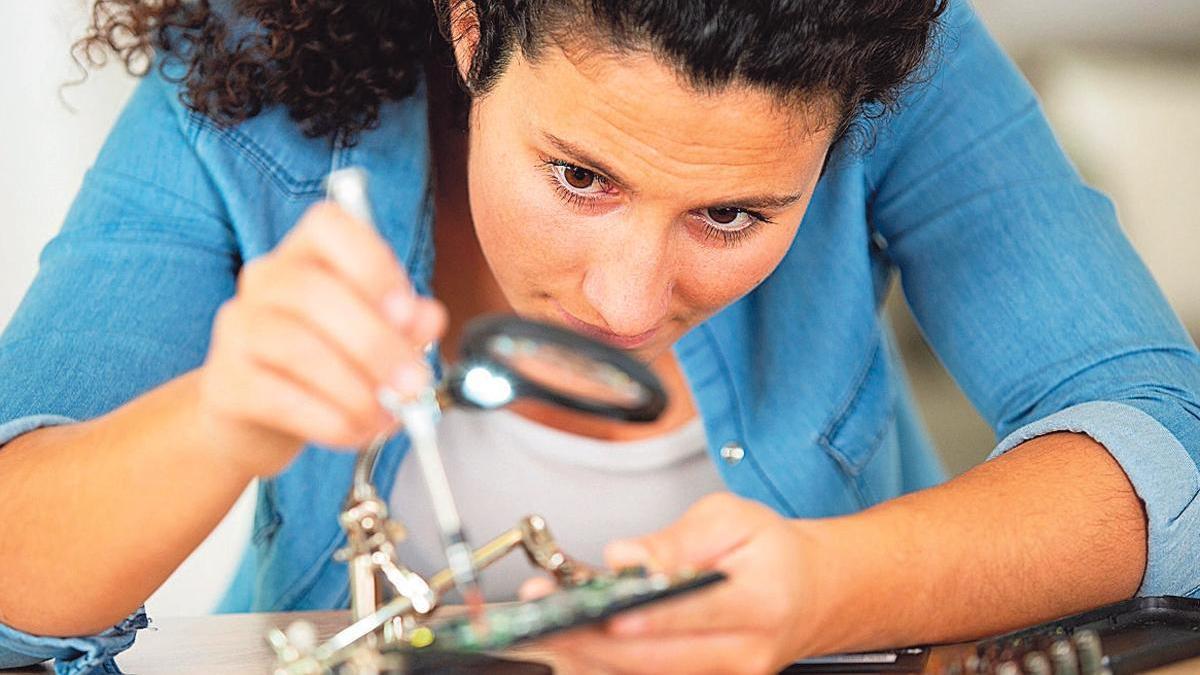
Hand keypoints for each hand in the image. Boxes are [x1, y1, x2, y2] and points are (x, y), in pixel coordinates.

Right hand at [196, 202, 446, 476]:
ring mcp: (238, 327)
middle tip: (413, 382)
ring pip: (299, 348)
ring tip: (388, 415)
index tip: (408, 311)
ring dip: (356, 389)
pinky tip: (355, 430)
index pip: (329, 224)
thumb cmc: (328, 365)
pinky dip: (330, 418)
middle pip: (316, 294)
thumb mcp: (378, 337)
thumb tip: (427, 317)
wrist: (260, 420)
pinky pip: (281, 398)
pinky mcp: (226, 382)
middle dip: (377, 343)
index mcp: (308, 253)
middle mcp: (266, 279)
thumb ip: (407, 322)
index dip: (373, 264)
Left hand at [520, 493, 822, 674]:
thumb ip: (678, 539)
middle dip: (595, 638)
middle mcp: (744, 654)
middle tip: (549, 615)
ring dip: (591, 656)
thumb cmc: (772, 553)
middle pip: (661, 658)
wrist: (810, 594)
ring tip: (549, 627)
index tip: (611, 610)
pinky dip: (606, 664)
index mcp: (760, 601)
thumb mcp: (733, 519)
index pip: (698, 614)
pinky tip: (575, 645)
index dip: (651, 617)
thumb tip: (628, 556)